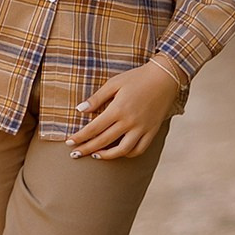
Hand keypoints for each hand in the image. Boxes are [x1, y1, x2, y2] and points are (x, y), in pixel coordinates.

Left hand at [65, 60, 180, 160]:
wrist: (165, 78)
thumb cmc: (137, 78)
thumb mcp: (114, 83)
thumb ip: (97, 98)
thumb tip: (79, 109)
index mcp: (118, 109)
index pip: (94, 128)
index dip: (80, 137)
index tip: (69, 142)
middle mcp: (130, 122)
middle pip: (104, 141)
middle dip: (87, 149)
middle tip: (75, 154)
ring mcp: (142, 128)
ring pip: (122, 150)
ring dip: (107, 156)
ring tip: (95, 155)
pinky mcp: (152, 131)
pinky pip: (139, 149)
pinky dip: (127, 154)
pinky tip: (118, 152)